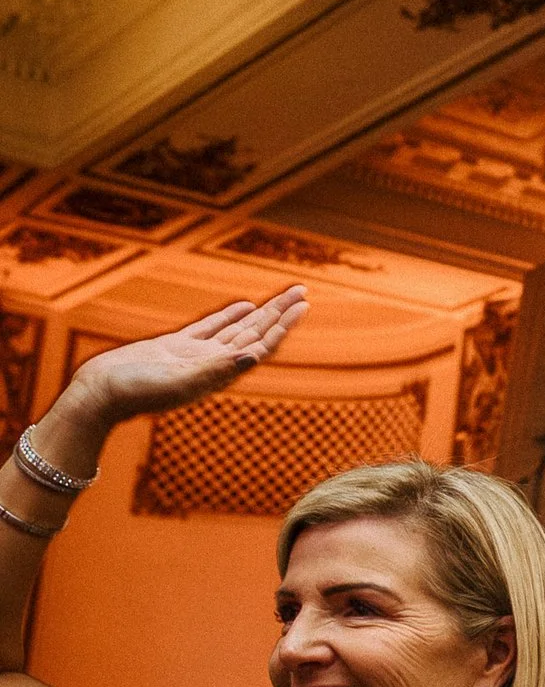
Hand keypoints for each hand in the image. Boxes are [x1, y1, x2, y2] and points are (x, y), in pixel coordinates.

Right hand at [56, 288, 307, 430]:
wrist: (98, 396)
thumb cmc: (136, 392)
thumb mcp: (179, 381)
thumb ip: (216, 369)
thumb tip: (252, 356)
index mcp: (219, 371)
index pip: (260, 344)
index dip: (283, 325)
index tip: (303, 305)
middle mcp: (213, 362)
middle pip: (255, 333)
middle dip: (280, 313)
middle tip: (303, 290)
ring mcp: (195, 354)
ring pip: (237, 328)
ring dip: (262, 312)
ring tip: (284, 296)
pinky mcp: (175, 346)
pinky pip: (210, 327)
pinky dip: (230, 316)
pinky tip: (245, 306)